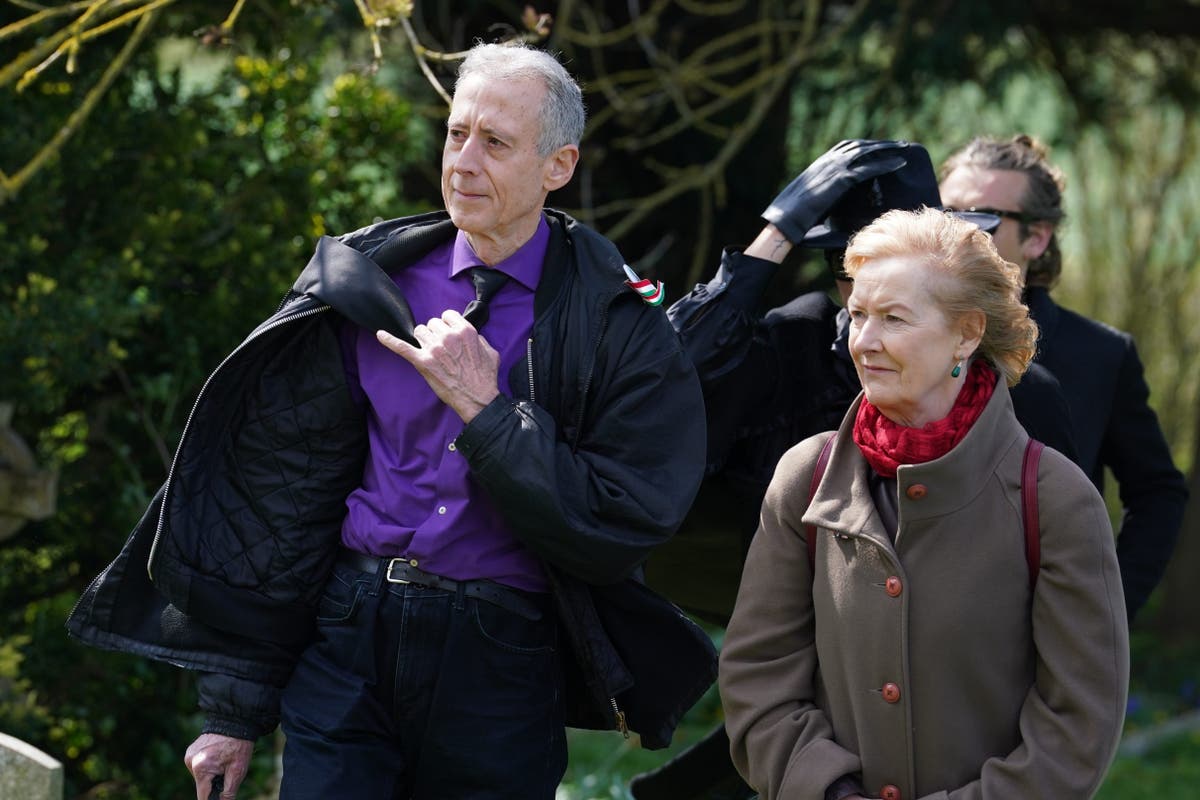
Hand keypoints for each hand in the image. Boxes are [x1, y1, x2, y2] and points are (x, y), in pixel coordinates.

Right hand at [184, 733, 252, 799]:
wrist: (235, 721)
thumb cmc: (239, 745)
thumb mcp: (238, 771)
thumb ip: (228, 792)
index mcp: (201, 768)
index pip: (202, 796)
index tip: (219, 797)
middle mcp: (191, 762)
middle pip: (202, 785)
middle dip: (214, 784)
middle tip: (227, 771)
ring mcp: (189, 756)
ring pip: (200, 776)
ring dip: (211, 775)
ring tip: (223, 761)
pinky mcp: (190, 751)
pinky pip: (198, 766)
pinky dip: (207, 766)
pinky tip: (217, 757)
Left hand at [377, 309, 501, 422]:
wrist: (477, 398)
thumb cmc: (484, 377)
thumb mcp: (490, 351)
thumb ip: (478, 338)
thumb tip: (468, 334)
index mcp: (465, 331)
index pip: (447, 315)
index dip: (447, 325)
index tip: (448, 334)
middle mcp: (448, 337)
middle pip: (432, 323)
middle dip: (435, 333)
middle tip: (441, 349)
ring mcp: (434, 349)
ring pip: (419, 331)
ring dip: (423, 339)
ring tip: (430, 352)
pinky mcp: (422, 362)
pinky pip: (402, 347)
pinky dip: (390, 340)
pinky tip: (381, 335)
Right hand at [762, 139, 909, 242]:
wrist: (787, 218)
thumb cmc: (794, 214)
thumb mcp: (810, 198)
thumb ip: (822, 193)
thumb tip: (828, 202)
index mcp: (821, 163)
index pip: (847, 147)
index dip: (864, 145)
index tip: (877, 146)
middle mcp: (829, 161)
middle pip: (861, 146)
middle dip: (880, 144)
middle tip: (898, 144)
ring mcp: (835, 168)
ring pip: (867, 152)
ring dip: (888, 149)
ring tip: (904, 149)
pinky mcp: (842, 179)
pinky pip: (869, 168)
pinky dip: (886, 164)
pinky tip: (900, 164)